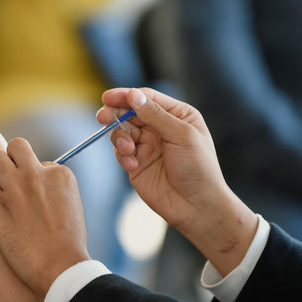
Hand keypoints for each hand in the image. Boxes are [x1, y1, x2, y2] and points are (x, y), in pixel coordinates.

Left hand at [0, 138, 90, 296]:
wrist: (59, 268)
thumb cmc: (66, 244)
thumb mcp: (69, 205)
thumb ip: (52, 188)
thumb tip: (38, 181)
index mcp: (60, 174)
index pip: (40, 161)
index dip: (35, 177)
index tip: (36, 196)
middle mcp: (37, 174)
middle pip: (16, 145)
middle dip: (12, 158)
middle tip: (12, 180)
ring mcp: (16, 187)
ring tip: (0, 189)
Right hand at [99, 88, 256, 275]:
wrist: (197, 206)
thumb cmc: (199, 168)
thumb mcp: (181, 135)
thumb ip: (155, 115)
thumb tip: (132, 95)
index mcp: (176, 115)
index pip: (146, 98)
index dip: (126, 95)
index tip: (108, 97)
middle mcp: (160, 127)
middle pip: (130, 112)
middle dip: (115, 114)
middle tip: (102, 117)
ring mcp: (147, 145)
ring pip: (122, 131)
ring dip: (120, 138)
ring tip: (128, 150)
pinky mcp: (136, 163)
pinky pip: (120, 152)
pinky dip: (122, 156)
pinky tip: (132, 164)